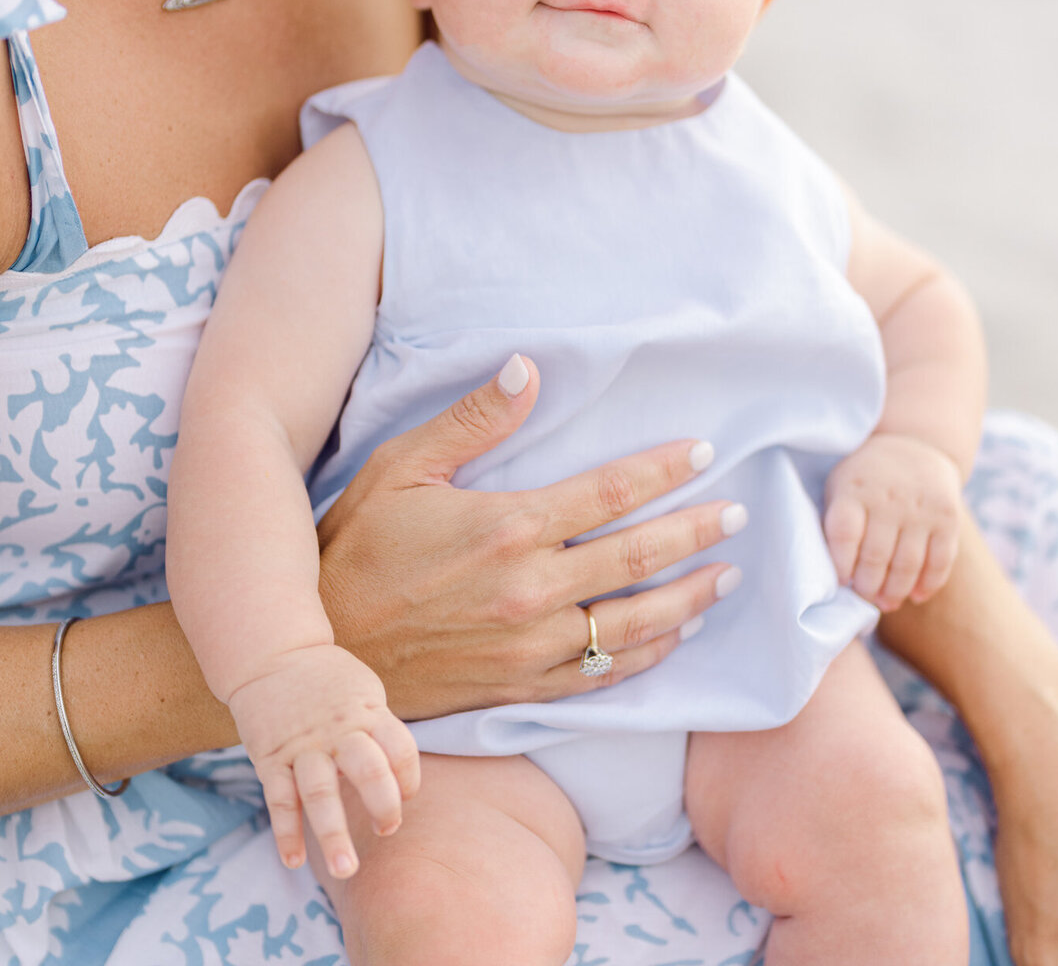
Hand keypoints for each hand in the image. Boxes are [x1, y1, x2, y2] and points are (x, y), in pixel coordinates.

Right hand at [228, 642, 418, 878]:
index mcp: (366, 711)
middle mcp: (337, 730)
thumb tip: (398, 778)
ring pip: (320, 792)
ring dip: (332, 834)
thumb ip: (380, 729)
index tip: (406, 797)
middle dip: (383, 807)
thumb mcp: (364, 689)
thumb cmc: (328, 679)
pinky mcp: (270, 757)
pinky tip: (294, 861)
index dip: (409, 778)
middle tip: (387, 831)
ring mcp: (302, 746)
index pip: (400, 748)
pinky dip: (286, 832)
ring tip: (345, 869)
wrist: (274, 654)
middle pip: (368, 770)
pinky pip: (279, 799)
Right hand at [316, 356, 740, 719]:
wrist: (319, 647)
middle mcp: (531, 590)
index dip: (664, 470)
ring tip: (727, 576)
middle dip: (697, 532)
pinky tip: (674, 636)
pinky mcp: (520, 687)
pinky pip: (602, 674)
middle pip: (638, 555)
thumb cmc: (355, 546)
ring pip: (633, 622)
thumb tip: (528, 370)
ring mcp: (530, 646)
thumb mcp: (400, 467)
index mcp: (508, 526)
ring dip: (689, 598)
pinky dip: (648, 655)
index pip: (611, 492)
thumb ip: (472, 420)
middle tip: (739, 514)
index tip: (703, 453)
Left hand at [824, 433, 961, 610]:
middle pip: (876, 556)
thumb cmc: (866, 479)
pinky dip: (928, 585)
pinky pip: (941, 561)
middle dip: (868, 588)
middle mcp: (888, 497)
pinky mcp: (948, 517)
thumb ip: (837, 524)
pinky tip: (916, 595)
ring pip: (908, 564)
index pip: (844, 533)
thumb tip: (837, 579)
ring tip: (886, 603)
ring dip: (896, 592)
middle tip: (865, 600)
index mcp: (854, 489)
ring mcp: (920, 508)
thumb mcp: (841, 485)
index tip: (840, 584)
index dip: (840, 565)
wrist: (914, 443)